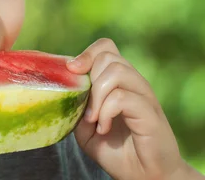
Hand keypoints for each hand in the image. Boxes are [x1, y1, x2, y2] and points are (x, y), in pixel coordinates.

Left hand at [66, 38, 196, 179]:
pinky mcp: (150, 113)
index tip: (71, 72)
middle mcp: (134, 84)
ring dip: (97, 96)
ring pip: (117, 71)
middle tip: (85, 107)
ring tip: (94, 120)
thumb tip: (64, 88)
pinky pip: (123, 97)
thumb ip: (75, 106)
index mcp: (119, 82)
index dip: (87, 54)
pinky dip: (106, 112)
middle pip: (108, 56)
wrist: (142, 176)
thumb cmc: (114, 150)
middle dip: (88, 79)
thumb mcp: (84, 127)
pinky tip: (103, 128)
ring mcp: (144, 96)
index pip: (106, 47)